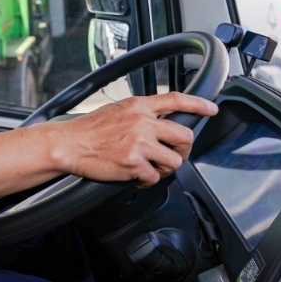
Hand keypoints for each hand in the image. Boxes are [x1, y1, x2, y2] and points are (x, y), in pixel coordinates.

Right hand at [52, 92, 217, 188]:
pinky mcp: (133, 162)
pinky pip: (154, 177)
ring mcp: (138, 142)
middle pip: (184, 136)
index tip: (211, 109)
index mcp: (138, 106)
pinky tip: (136, 177)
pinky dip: (147, 181)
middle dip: (183, 150)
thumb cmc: (89, 129)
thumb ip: (140, 113)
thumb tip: (159, 121)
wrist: (69, 144)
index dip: (198, 104)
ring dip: (165, 169)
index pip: (176, 100)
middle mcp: (142, 121)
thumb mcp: (117, 110)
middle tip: (172, 155)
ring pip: (174, 161)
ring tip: (150, 168)